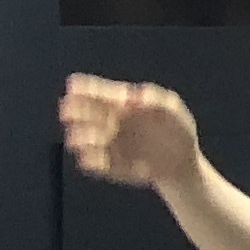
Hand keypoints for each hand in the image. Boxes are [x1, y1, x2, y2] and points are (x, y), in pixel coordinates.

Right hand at [60, 74, 202, 191]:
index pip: (98, 92)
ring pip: (81, 138)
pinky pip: (92, 163)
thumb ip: (157, 99)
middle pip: (82, 113)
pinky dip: (89, 160)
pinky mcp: (109, 165)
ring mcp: (106, 143)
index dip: (84, 87)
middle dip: (74, 110)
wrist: (181, 163)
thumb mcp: (173, 110)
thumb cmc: (177, 130)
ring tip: (86, 136)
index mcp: (121, 104)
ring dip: (79, 136)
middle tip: (68, 110)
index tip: (72, 84)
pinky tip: (92, 158)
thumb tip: (136, 95)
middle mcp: (108, 122)